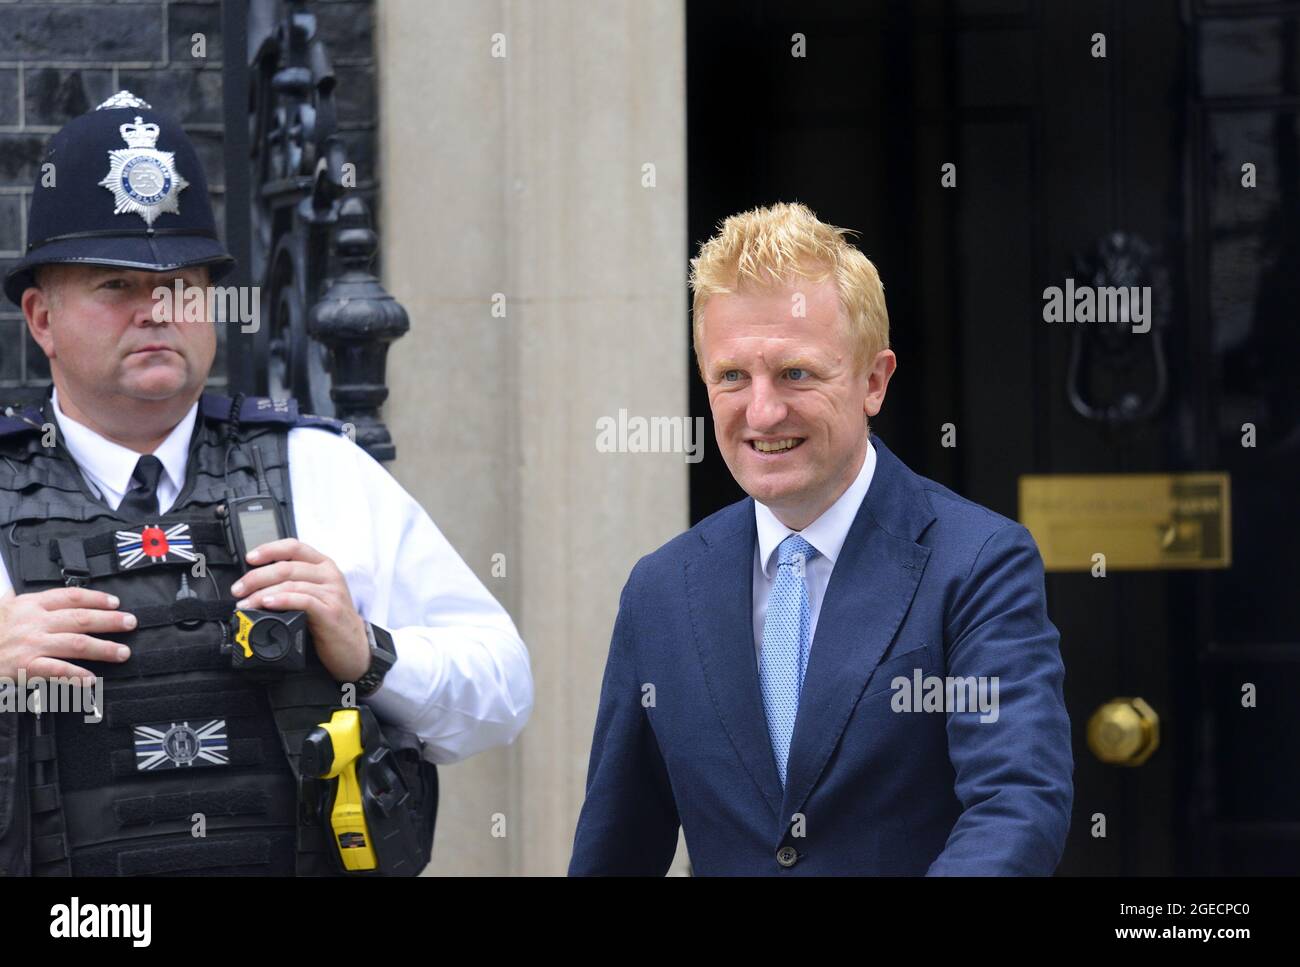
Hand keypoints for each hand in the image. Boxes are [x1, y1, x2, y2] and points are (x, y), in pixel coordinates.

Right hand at [0, 587, 135, 681]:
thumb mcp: (4, 607)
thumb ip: (24, 601)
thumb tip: (44, 596)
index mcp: (30, 604)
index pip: (71, 596)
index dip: (97, 598)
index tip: (115, 602)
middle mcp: (35, 621)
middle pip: (82, 618)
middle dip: (110, 620)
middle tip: (131, 623)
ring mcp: (31, 644)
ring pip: (77, 643)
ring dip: (104, 648)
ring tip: (123, 653)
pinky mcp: (25, 666)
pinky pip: (57, 670)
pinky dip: (77, 675)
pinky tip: (91, 680)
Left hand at [230, 539, 369, 683]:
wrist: (354, 648)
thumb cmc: (330, 622)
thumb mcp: (315, 594)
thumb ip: (294, 583)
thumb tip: (256, 583)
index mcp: (324, 566)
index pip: (294, 547)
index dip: (269, 549)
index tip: (249, 558)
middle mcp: (329, 575)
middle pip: (286, 567)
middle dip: (256, 577)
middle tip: (238, 590)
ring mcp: (331, 593)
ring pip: (290, 584)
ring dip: (262, 594)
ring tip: (246, 604)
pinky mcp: (330, 612)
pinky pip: (303, 600)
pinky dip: (282, 600)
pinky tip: (268, 604)